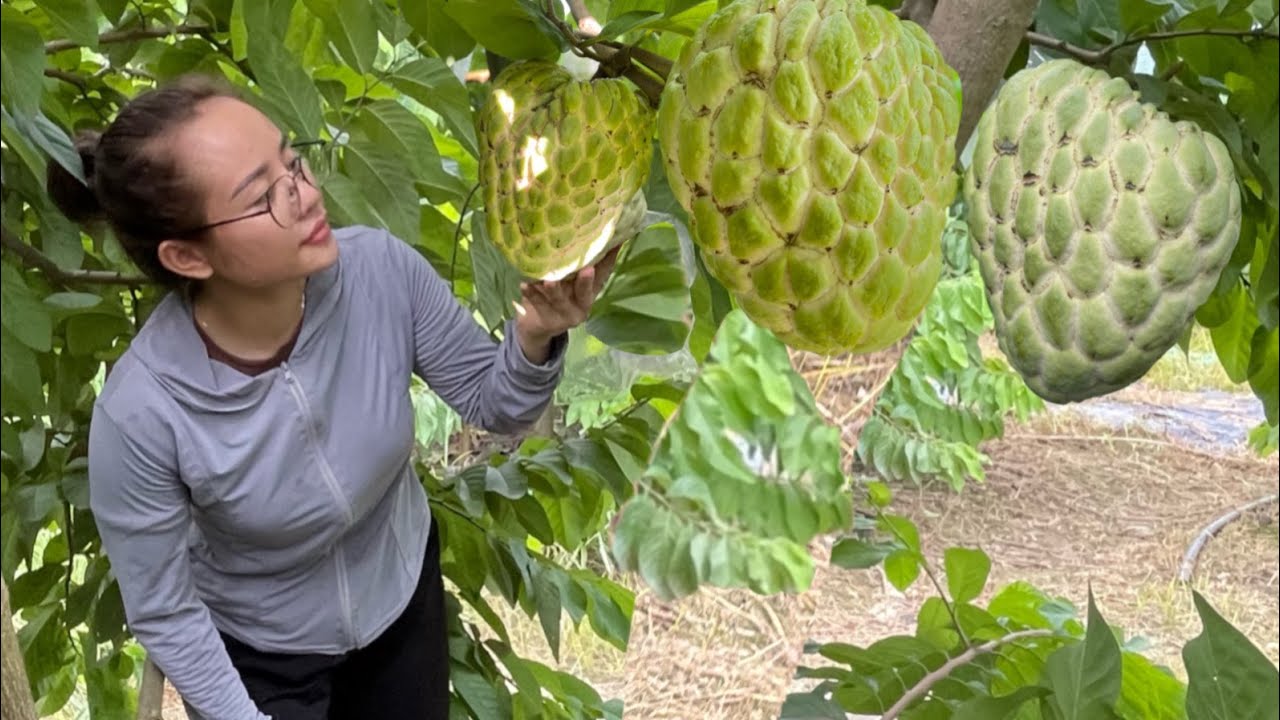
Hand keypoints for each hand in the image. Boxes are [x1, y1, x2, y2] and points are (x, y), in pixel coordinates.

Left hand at [514, 246, 620, 361]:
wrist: (537, 325)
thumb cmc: (556, 293)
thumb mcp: (570, 280)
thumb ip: (576, 262)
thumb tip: (586, 230)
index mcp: (591, 291)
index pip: (604, 273)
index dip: (610, 259)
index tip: (616, 243)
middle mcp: (582, 305)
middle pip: (585, 292)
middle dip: (585, 281)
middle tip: (587, 270)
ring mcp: (565, 315)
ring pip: (559, 299)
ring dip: (553, 288)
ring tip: (548, 280)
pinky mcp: (547, 320)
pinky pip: (538, 304)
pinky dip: (531, 294)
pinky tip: (524, 284)